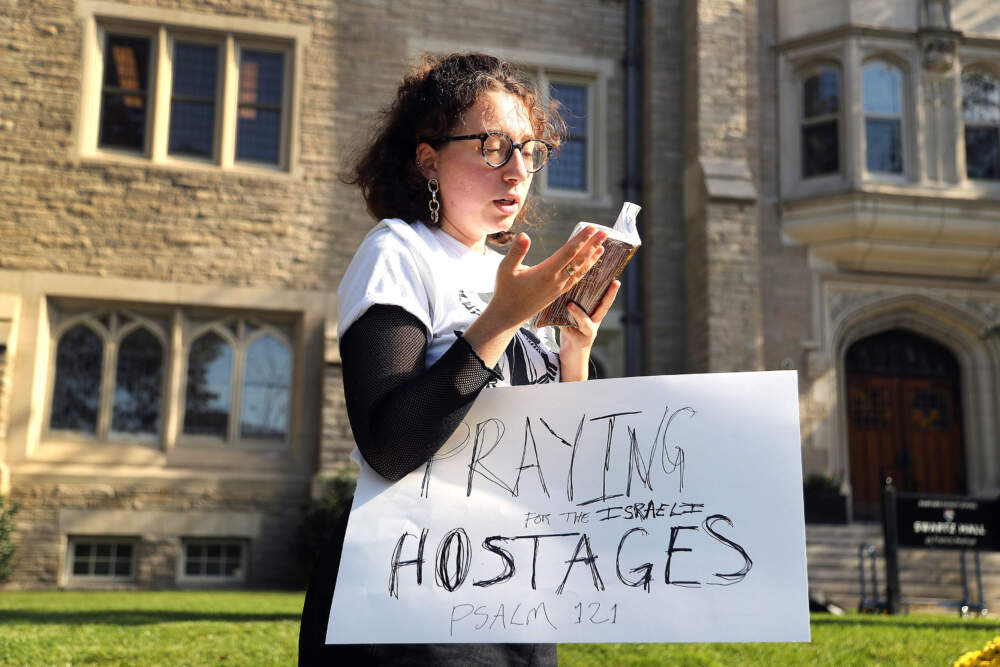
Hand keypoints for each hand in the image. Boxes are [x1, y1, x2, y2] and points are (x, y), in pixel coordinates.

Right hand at [461, 226, 606, 367]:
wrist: (509, 315)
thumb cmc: (505, 290)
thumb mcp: (505, 269)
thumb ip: (516, 252)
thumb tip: (524, 235)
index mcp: (546, 272)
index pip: (568, 252)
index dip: (581, 239)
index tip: (592, 228)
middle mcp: (556, 280)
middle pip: (579, 260)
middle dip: (593, 245)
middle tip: (605, 233)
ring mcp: (559, 288)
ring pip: (580, 270)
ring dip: (592, 257)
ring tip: (603, 246)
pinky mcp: (558, 293)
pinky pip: (576, 279)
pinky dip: (585, 269)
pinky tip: (590, 264)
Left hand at [558, 279, 619, 381]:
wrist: (571, 358)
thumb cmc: (571, 335)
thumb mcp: (571, 319)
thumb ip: (569, 308)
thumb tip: (560, 292)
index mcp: (595, 317)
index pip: (604, 301)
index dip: (609, 290)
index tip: (615, 278)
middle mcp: (594, 324)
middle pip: (604, 308)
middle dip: (610, 295)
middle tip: (616, 283)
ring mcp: (588, 334)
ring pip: (586, 322)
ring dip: (578, 314)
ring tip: (570, 305)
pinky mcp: (578, 342)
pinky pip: (571, 332)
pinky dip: (563, 325)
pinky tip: (557, 320)